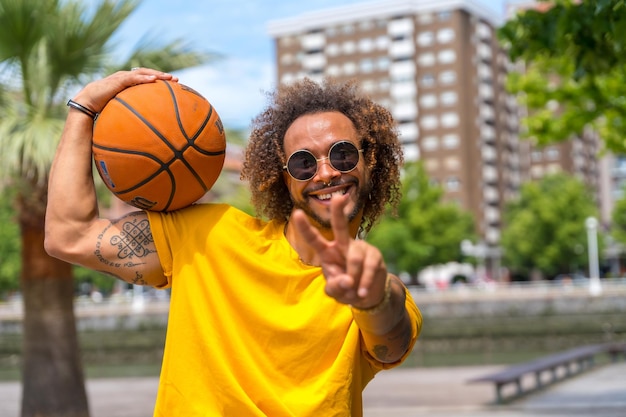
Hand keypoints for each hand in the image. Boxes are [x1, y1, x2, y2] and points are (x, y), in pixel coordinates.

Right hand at [72, 68, 177, 113]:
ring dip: (156, 74)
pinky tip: (154, 80)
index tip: (172, 85)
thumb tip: (144, 131)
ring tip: (168, 77)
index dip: (159, 80)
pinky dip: (144, 78)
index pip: (145, 79)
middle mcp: (125, 78)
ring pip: (142, 73)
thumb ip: (131, 114)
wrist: (87, 103)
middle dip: (162, 75)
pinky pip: (133, 78)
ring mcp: (121, 77)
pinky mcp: (117, 80)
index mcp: (127, 84)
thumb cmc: (101, 109)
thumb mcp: (120, 110)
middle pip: (147, 74)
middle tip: (176, 79)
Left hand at [291, 194, 387, 308]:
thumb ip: (335, 288)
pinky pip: (369, 267)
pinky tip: (362, 293)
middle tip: (337, 197)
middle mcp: (343, 245)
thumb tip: (347, 281)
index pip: (314, 239)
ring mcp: (360, 248)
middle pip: (340, 226)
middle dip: (338, 211)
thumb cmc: (346, 289)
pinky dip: (365, 283)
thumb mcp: (335, 292)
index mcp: (327, 252)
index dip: (305, 228)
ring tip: (354, 293)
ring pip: (354, 258)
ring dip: (353, 278)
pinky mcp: (374, 255)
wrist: (367, 296)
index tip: (296, 213)